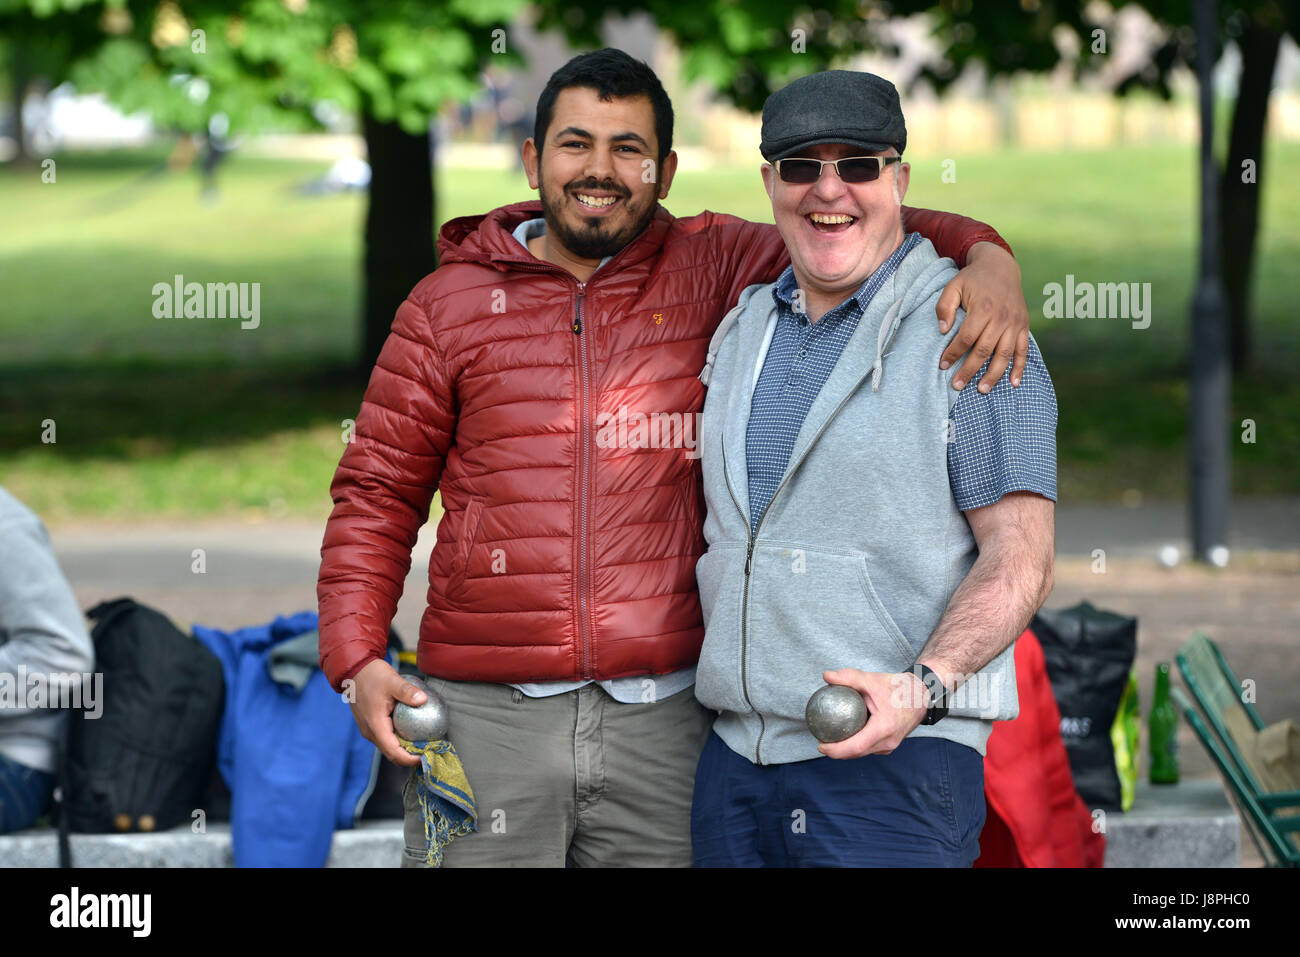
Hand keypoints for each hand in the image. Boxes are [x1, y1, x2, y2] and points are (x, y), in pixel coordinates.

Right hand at [348, 658, 426, 766]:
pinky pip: (385, 738)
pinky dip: (398, 740)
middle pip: (391, 754)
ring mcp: (368, 729)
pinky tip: (411, 732)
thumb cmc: (372, 675)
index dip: (409, 759)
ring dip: (404, 749)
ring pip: (388, 747)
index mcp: (375, 726)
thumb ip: (407, 692)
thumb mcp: (392, 681)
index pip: (393, 752)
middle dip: (409, 756)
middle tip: (429, 750)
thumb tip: (424, 700)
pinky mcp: (370, 725)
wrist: (354, 670)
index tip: (426, 756)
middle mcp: (370, 732)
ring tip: (423, 742)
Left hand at [816, 668, 927, 759]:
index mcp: (884, 728)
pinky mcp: (891, 744)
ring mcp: (891, 745)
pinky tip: (846, 736)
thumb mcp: (871, 679)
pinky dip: (857, 746)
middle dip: (837, 752)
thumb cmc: (897, 687)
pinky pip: (870, 748)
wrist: (921, 694)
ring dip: (847, 750)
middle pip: (857, 753)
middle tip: (821, 742)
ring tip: (830, 740)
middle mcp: (889, 741)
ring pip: (864, 753)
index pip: (856, 746)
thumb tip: (826, 676)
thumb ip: (848, 677)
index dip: (836, 750)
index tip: (821, 745)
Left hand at [936, 241, 1028, 391]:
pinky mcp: (1024, 325)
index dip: (954, 353)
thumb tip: (943, 331)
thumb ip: (944, 307)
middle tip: (957, 386)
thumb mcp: (953, 286)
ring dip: (994, 374)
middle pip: (984, 350)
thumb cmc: (973, 279)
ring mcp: (1015, 322)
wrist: (1001, 266)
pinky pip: (1023, 350)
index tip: (942, 365)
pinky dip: (1020, 367)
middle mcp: (1001, 317)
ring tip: (981, 390)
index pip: (966, 338)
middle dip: (969, 370)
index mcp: (983, 308)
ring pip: (1005, 354)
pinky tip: (1013, 383)